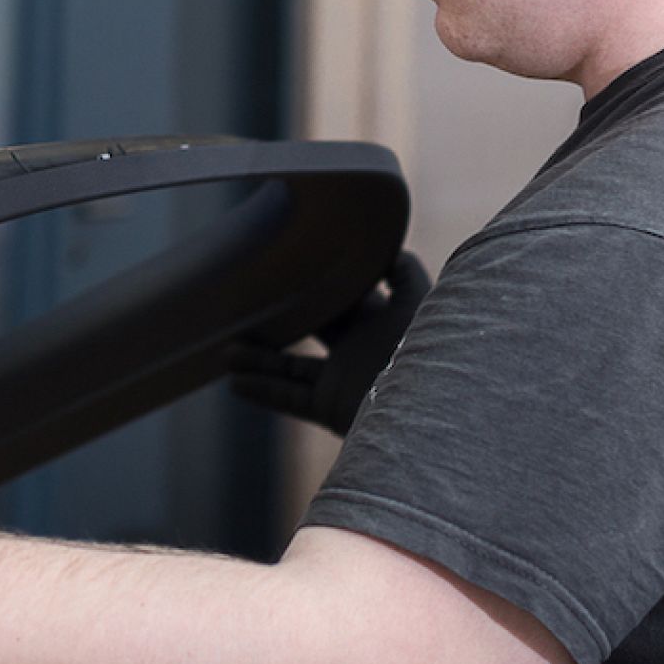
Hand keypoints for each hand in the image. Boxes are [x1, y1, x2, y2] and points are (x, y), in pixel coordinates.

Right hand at [226, 251, 429, 435]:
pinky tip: (234, 382)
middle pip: (316, 325)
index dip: (334, 277)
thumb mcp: (424, 305)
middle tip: (251, 295)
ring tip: (226, 351)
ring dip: (259, 357)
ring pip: (292, 365)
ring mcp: (346, 380)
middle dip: (286, 313)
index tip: (300, 258)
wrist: (437, 415)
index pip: (357, 293)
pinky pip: (291, 398)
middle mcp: (362, 348)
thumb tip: (385, 247)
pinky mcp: (335, 408)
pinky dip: (262, 391)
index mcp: (386, 319)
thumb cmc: (435, 353)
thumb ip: (405, 275)